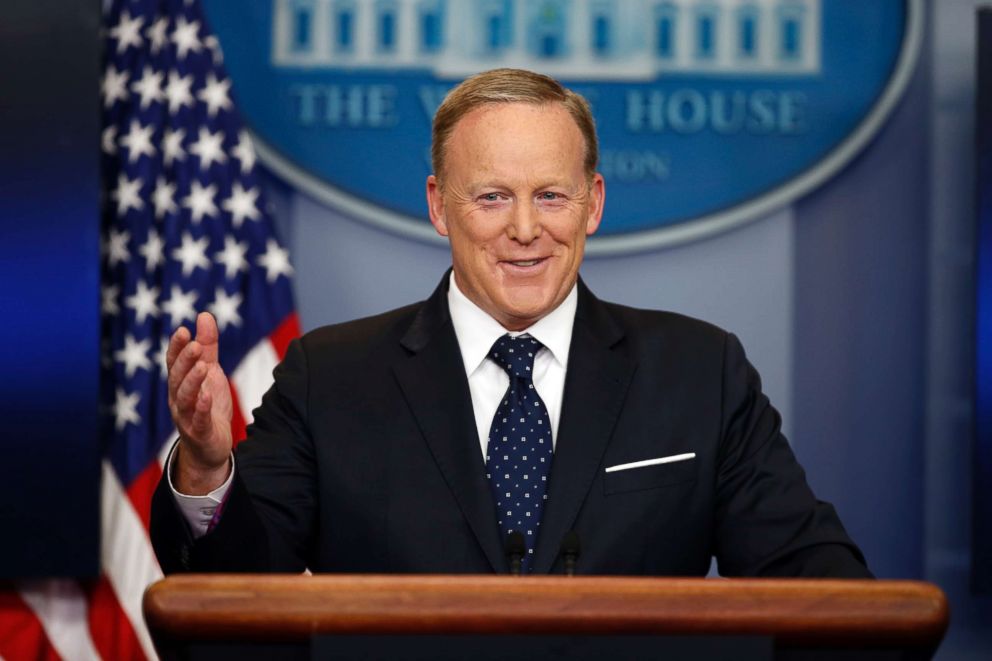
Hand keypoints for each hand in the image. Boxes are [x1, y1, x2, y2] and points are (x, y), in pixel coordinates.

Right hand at [167, 312, 233, 493]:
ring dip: (192, 381)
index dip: (176, 347)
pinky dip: (201, 408)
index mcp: (180, 382)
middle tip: (195, 345)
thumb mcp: (211, 371)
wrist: (212, 444)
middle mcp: (178, 398)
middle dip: (184, 360)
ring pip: (184, 397)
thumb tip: (204, 315)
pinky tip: (207, 396)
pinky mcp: (199, 432)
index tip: (183, 330)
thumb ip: (208, 345)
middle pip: (177, 377)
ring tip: (203, 366)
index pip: (173, 362)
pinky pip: (197, 419)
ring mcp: (186, 416)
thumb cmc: (208, 404)